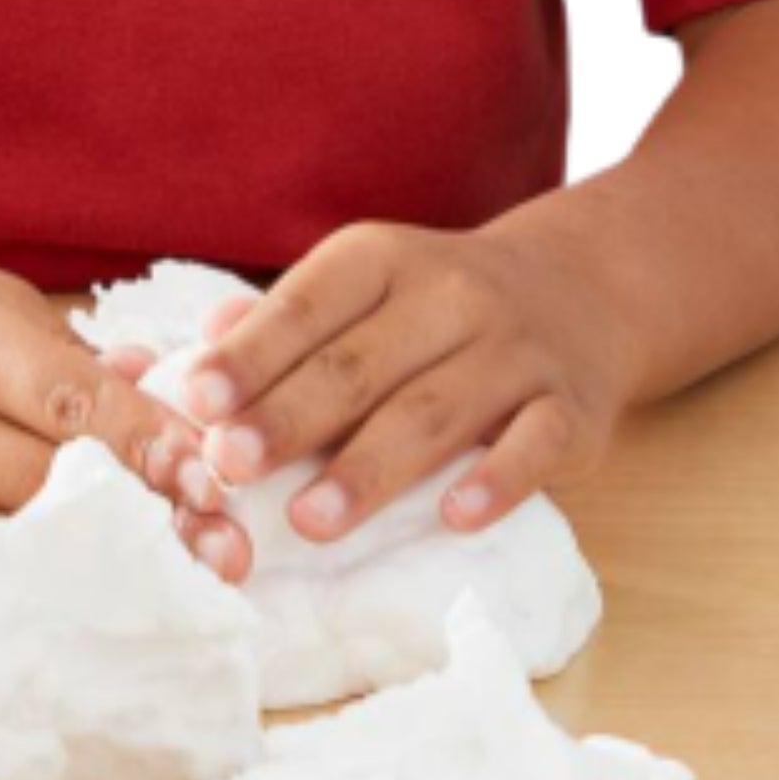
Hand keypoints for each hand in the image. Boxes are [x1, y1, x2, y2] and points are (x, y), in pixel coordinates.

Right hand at [0, 254, 239, 569]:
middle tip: (227, 549)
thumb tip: (156, 386)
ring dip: (106, 556)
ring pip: (23, 533)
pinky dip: (40, 571)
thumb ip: (68, 348)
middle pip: (60, 481)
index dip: (155, 445)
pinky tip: (92, 593)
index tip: (218, 479)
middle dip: (149, 514)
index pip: (79, 404)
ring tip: (185, 582)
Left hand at [106, 214, 635, 557]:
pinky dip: (496, 480)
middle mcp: (451, 293)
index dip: (252, 354)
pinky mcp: (572, 407)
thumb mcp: (366, 284)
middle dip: (290, 418)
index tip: (198, 401)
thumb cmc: (437, 304)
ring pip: (435, 410)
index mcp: (383, 258)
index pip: (308, 304)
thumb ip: (288, 320)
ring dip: (368, 469)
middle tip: (230, 466)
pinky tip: (453, 516)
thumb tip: (204, 348)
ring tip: (308, 521)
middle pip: (359, 365)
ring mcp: (515, 350)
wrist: (580, 288)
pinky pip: (534, 443)